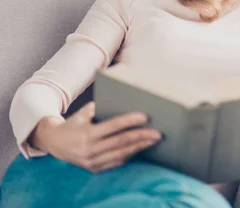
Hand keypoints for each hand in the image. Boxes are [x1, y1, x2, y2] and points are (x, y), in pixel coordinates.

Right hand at [31, 102, 161, 172]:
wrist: (54, 143)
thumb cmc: (74, 123)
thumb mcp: (83, 112)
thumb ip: (101, 107)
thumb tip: (125, 99)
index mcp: (86, 133)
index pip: (113, 126)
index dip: (129, 121)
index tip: (145, 117)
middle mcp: (89, 149)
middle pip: (120, 142)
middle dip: (141, 136)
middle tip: (158, 132)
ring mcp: (91, 161)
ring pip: (121, 154)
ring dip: (140, 147)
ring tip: (154, 140)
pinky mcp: (94, 168)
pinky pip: (116, 162)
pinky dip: (130, 155)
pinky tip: (142, 148)